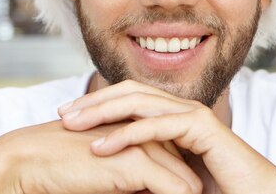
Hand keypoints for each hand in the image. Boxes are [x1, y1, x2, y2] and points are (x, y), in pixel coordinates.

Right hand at [0, 120, 201, 193]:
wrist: (32, 161)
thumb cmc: (66, 171)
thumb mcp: (110, 176)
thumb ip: (133, 182)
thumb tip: (162, 189)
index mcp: (144, 135)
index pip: (180, 164)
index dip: (185, 187)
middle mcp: (150, 136)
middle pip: (188, 172)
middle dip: (194, 192)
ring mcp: (146, 146)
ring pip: (188, 183)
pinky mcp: (138, 161)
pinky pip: (177, 190)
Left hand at [59, 80, 275, 193]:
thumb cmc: (214, 188)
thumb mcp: (167, 172)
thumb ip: (144, 162)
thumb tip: (111, 169)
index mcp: (172, 114)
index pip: (128, 98)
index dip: (97, 102)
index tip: (67, 116)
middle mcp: (180, 108)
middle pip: (128, 92)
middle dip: (92, 101)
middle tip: (61, 114)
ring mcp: (192, 114)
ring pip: (138, 103)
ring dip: (101, 111)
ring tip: (70, 124)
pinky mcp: (202, 127)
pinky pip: (156, 126)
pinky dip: (126, 134)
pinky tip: (100, 147)